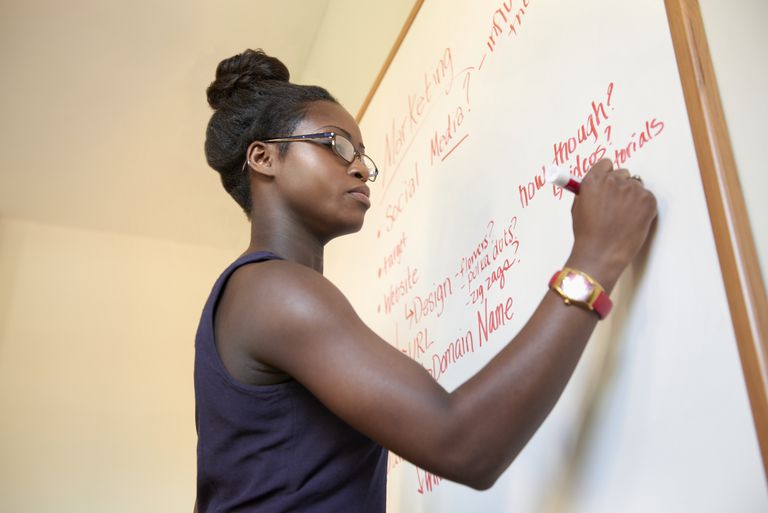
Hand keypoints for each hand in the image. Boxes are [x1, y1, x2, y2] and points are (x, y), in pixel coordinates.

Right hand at [568, 159, 656, 288]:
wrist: (601, 254)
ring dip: (632, 197)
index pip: (606, 164)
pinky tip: (633, 220)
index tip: (608, 184)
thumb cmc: (588, 235)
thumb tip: (596, 185)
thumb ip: (588, 191)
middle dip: (621, 186)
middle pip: (623, 173)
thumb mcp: (578, 208)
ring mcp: (632, 189)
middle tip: (616, 205)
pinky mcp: (648, 200)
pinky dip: (643, 207)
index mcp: (593, 180)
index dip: (607, 175)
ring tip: (624, 217)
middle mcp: (612, 180)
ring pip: (636, 186)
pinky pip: (647, 197)